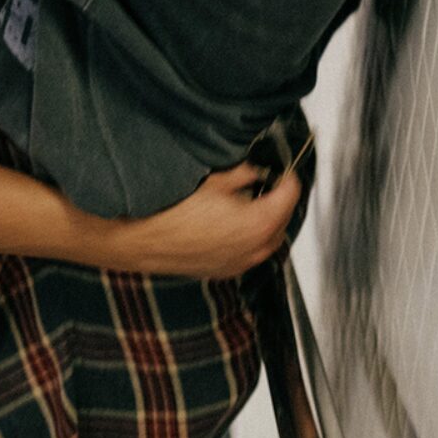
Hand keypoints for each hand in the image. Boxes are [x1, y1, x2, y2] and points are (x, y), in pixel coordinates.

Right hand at [99, 163, 300, 278]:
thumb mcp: (215, 179)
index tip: (284, 166)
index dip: (288, 175)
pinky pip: (252, 253)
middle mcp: (258, 247)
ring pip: (270, 240)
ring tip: (252, 202)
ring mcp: (244, 263)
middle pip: (284, 219)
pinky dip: (251, 238)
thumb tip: (254, 169)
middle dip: (280, 199)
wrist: (146, 241)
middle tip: (269, 181)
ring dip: (267, 221)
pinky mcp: (228, 271)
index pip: (291, 194)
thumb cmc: (176, 210)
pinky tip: (234, 224)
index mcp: (261, 221)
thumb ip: (243, 172)